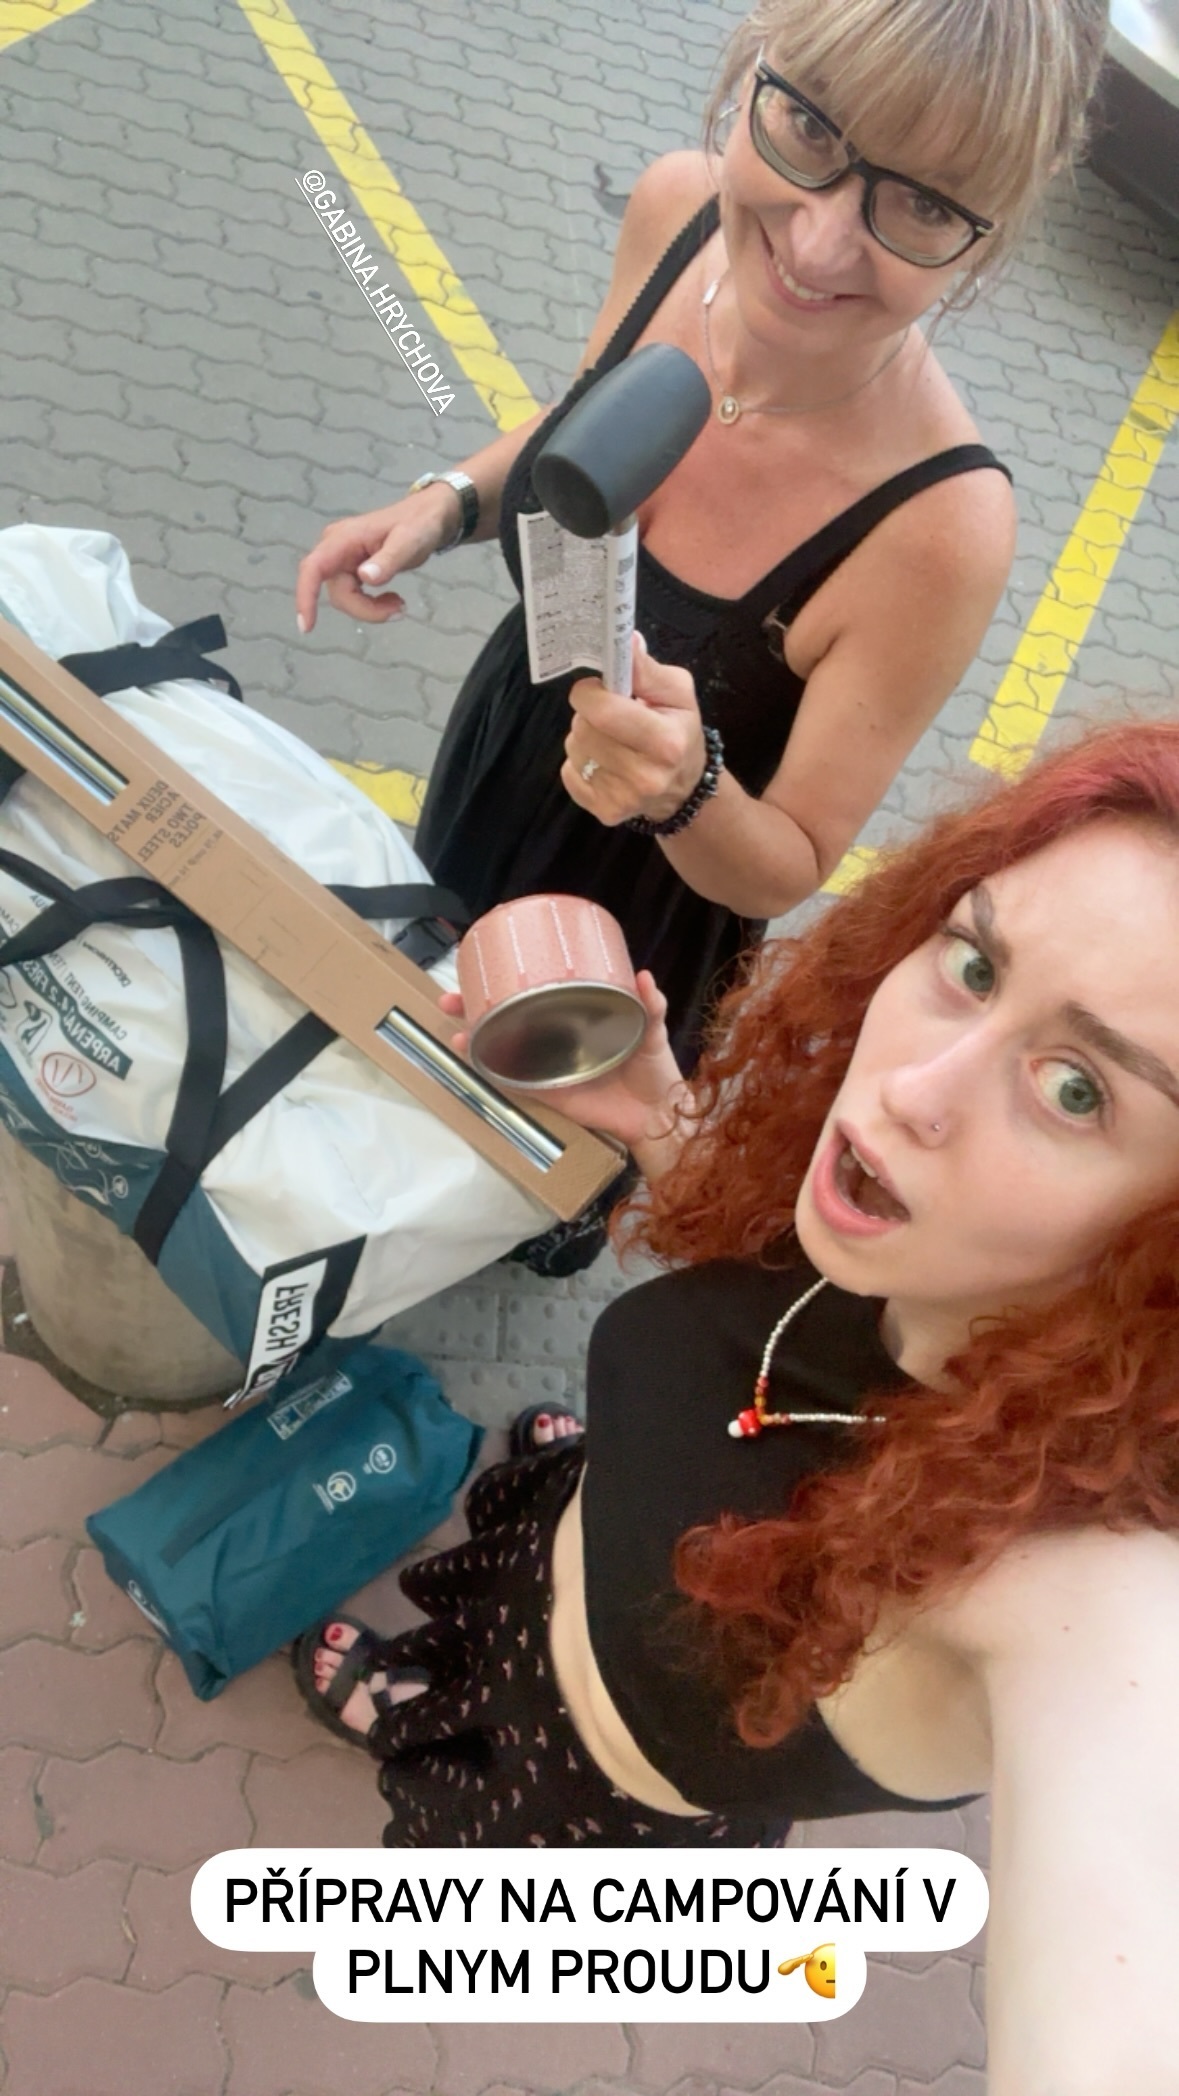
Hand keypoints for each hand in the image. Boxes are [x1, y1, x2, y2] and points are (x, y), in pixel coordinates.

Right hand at [295, 487, 459, 630]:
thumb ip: (388, 560)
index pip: (313, 568)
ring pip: (345, 598)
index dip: (306, 596)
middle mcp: (336, 548)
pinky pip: (353, 596)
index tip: (308, 627)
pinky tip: (392, 600)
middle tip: (400, 610)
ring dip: (371, 610)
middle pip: (338, 593)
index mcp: (343, 538)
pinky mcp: (350, 569)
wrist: (427, 517)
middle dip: (365, 610)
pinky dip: (371, 605)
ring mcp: (341, 560)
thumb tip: (365, 577)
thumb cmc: (419, 524)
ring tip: (400, 604)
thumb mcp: (409, 542)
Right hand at [437, 969, 684, 1154]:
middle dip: (476, 1007)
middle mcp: (556, 1039)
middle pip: (508, 1018)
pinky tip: (471, 1057)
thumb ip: (650, 1005)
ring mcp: (548, 1066)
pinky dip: (491, 1070)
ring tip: (456, 1029)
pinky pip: (514, 1081)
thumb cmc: (655, 1070)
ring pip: (503, 1047)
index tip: (488, 965)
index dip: (512, 981)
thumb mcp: (653, 1030)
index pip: (538, 994)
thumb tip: (642, 974)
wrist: (658, 1116)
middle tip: (451, 997)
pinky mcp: (548, 1092)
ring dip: (475, 1037)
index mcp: (577, 1018)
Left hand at [561, 635, 706, 826]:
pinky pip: (569, 774)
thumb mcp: (677, 693)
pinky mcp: (605, 812)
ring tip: (609, 739)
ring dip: (584, 737)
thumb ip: (647, 669)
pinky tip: (604, 763)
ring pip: (574, 750)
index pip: (604, 712)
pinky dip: (580, 763)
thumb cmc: (679, 730)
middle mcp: (645, 776)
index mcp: (666, 742)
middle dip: (588, 714)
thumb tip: (624, 639)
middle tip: (608, 716)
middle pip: (584, 730)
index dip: (589, 693)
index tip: (595, 688)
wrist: (683, 788)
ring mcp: (623, 799)